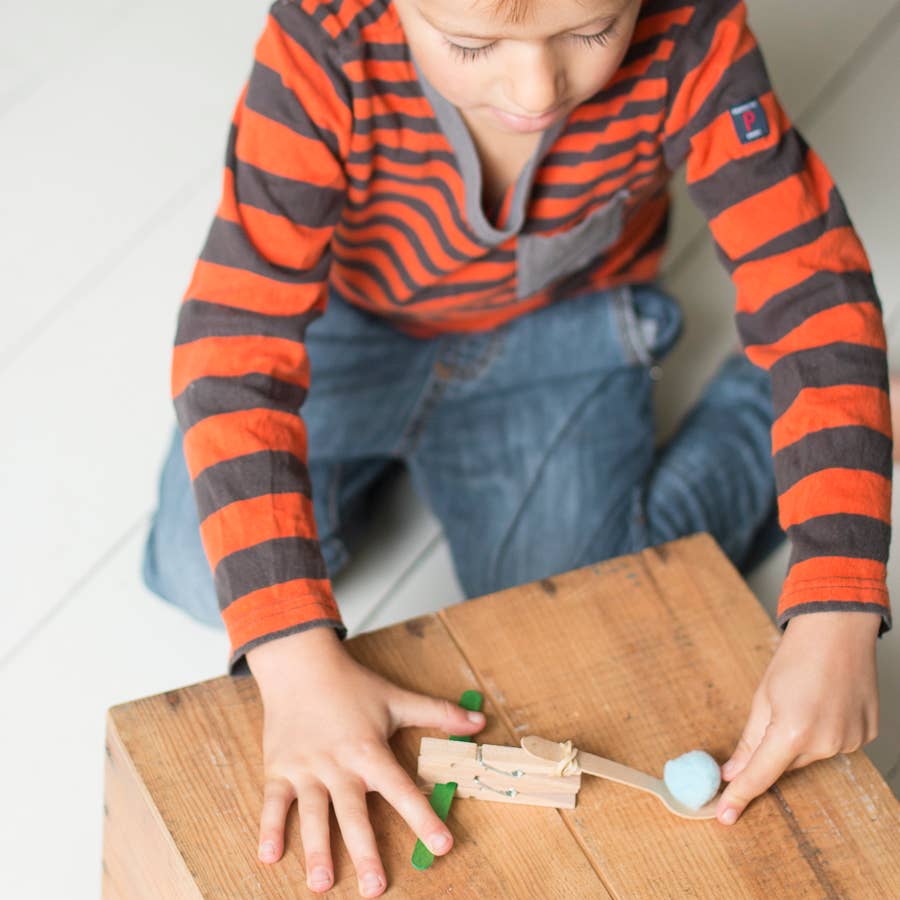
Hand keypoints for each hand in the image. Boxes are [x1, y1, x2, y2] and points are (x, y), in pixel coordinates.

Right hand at [245, 626, 485, 895]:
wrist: (300, 664)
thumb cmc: (352, 685)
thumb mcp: (397, 698)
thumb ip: (438, 713)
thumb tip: (479, 722)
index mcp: (369, 750)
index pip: (401, 788)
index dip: (422, 817)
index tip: (442, 844)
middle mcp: (338, 764)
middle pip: (353, 812)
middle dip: (364, 851)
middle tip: (374, 888)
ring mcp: (305, 769)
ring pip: (312, 814)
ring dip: (316, 849)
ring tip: (321, 884)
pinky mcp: (278, 770)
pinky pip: (273, 803)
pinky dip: (269, 829)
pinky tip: (269, 857)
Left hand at [716, 611, 879, 824]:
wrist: (837, 630)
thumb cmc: (796, 657)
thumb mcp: (763, 698)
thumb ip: (749, 741)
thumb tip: (732, 772)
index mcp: (792, 731)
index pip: (760, 775)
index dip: (739, 796)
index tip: (723, 816)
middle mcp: (826, 743)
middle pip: (786, 763)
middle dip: (774, 746)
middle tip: (778, 710)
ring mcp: (850, 741)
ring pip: (811, 754)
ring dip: (800, 737)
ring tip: (805, 698)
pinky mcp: (866, 736)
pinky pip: (835, 743)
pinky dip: (824, 730)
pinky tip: (825, 702)